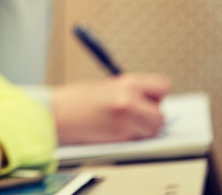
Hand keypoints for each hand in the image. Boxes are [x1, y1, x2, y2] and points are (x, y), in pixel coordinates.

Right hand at [51, 73, 172, 143]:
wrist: (58, 114)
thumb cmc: (76, 99)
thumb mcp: (106, 85)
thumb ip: (130, 90)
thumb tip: (149, 99)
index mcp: (126, 84)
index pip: (162, 86)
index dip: (157, 94)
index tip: (150, 97)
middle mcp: (129, 102)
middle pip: (161, 114)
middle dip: (151, 114)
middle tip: (136, 112)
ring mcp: (126, 121)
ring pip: (153, 130)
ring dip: (144, 128)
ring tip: (126, 121)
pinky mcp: (120, 137)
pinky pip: (138, 138)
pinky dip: (132, 136)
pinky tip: (116, 128)